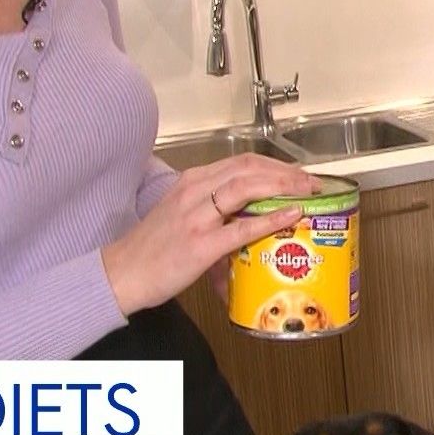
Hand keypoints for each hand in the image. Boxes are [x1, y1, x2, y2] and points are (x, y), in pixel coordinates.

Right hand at [102, 155, 314, 314]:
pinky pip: (242, 226)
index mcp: (192, 182)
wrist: (122, 273)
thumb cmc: (151, 250)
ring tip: (307, 192)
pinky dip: (271, 218)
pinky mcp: (200, 244)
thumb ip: (215, 221)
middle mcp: (195, 191)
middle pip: (249, 167)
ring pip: (247, 186)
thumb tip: (247, 240)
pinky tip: (290, 215)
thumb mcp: (182, 219)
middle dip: (286, 172)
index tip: (297, 173)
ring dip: (283, 186)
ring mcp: (197, 216)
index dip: (275, 164)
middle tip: (311, 182)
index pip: (241, 161)